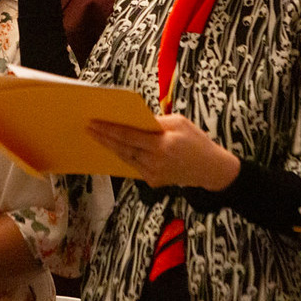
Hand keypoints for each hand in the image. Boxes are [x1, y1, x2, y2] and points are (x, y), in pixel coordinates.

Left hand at [87, 114, 240, 189]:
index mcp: (162, 145)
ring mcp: (153, 174)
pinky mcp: (153, 181)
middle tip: (88, 128)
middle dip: (103, 137)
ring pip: (125, 158)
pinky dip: (123, 156)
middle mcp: (155, 162)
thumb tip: (134, 119)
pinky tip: (112, 147)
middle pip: (122, 148)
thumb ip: (156, 122)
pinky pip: (134, 165)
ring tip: (96, 136)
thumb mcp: (180, 122)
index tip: (94, 122)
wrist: (212, 170)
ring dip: (110, 147)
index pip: (129, 135)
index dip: (109, 129)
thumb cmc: (197, 141)